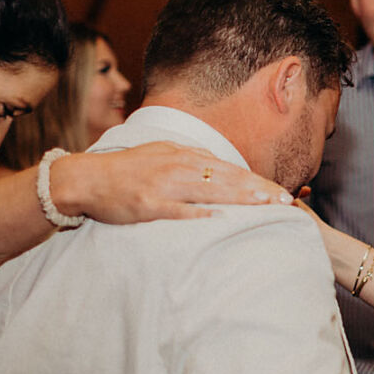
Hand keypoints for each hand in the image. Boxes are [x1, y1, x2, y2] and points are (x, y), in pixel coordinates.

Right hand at [55, 142, 290, 222]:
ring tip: (264, 205)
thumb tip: (223, 166)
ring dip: (238, 198)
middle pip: (228, 180)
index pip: (232, 170)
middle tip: (286, 203)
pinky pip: (176, 210)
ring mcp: (164, 186)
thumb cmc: (129, 169)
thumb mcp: (164, 154)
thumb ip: (194, 159)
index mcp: (186, 157)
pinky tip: (217, 219)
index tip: (283, 195)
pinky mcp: (148, 205)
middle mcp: (179, 167)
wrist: (86, 178)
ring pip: (209, 191)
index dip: (259, 183)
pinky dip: (197, 214)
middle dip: (259, 191)